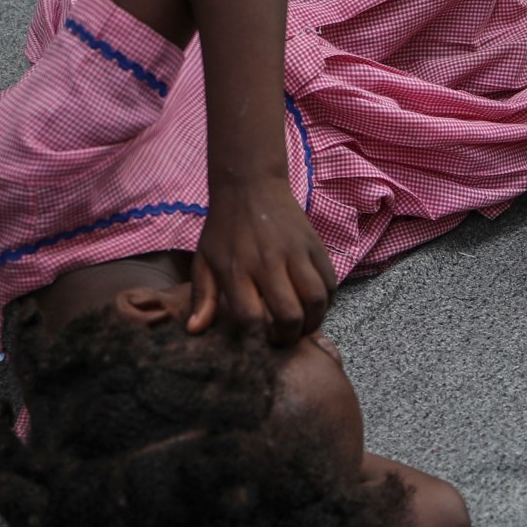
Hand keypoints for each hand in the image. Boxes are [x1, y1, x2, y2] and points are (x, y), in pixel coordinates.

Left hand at [192, 174, 334, 343]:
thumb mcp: (204, 260)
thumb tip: (195, 331)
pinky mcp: (315, 245)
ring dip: (313, 321)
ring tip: (303, 325)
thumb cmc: (224, 229)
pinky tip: (315, 304)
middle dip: (289, 337)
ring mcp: (295, 253)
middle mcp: (267, 262)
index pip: (251, 317)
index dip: (258, 338)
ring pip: (315, 300)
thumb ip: (202, 297)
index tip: (259, 341)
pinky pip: (330, 282)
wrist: (250, 186)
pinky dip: (327, 301)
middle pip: (289, 315)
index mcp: (236, 269)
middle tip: (284, 338)